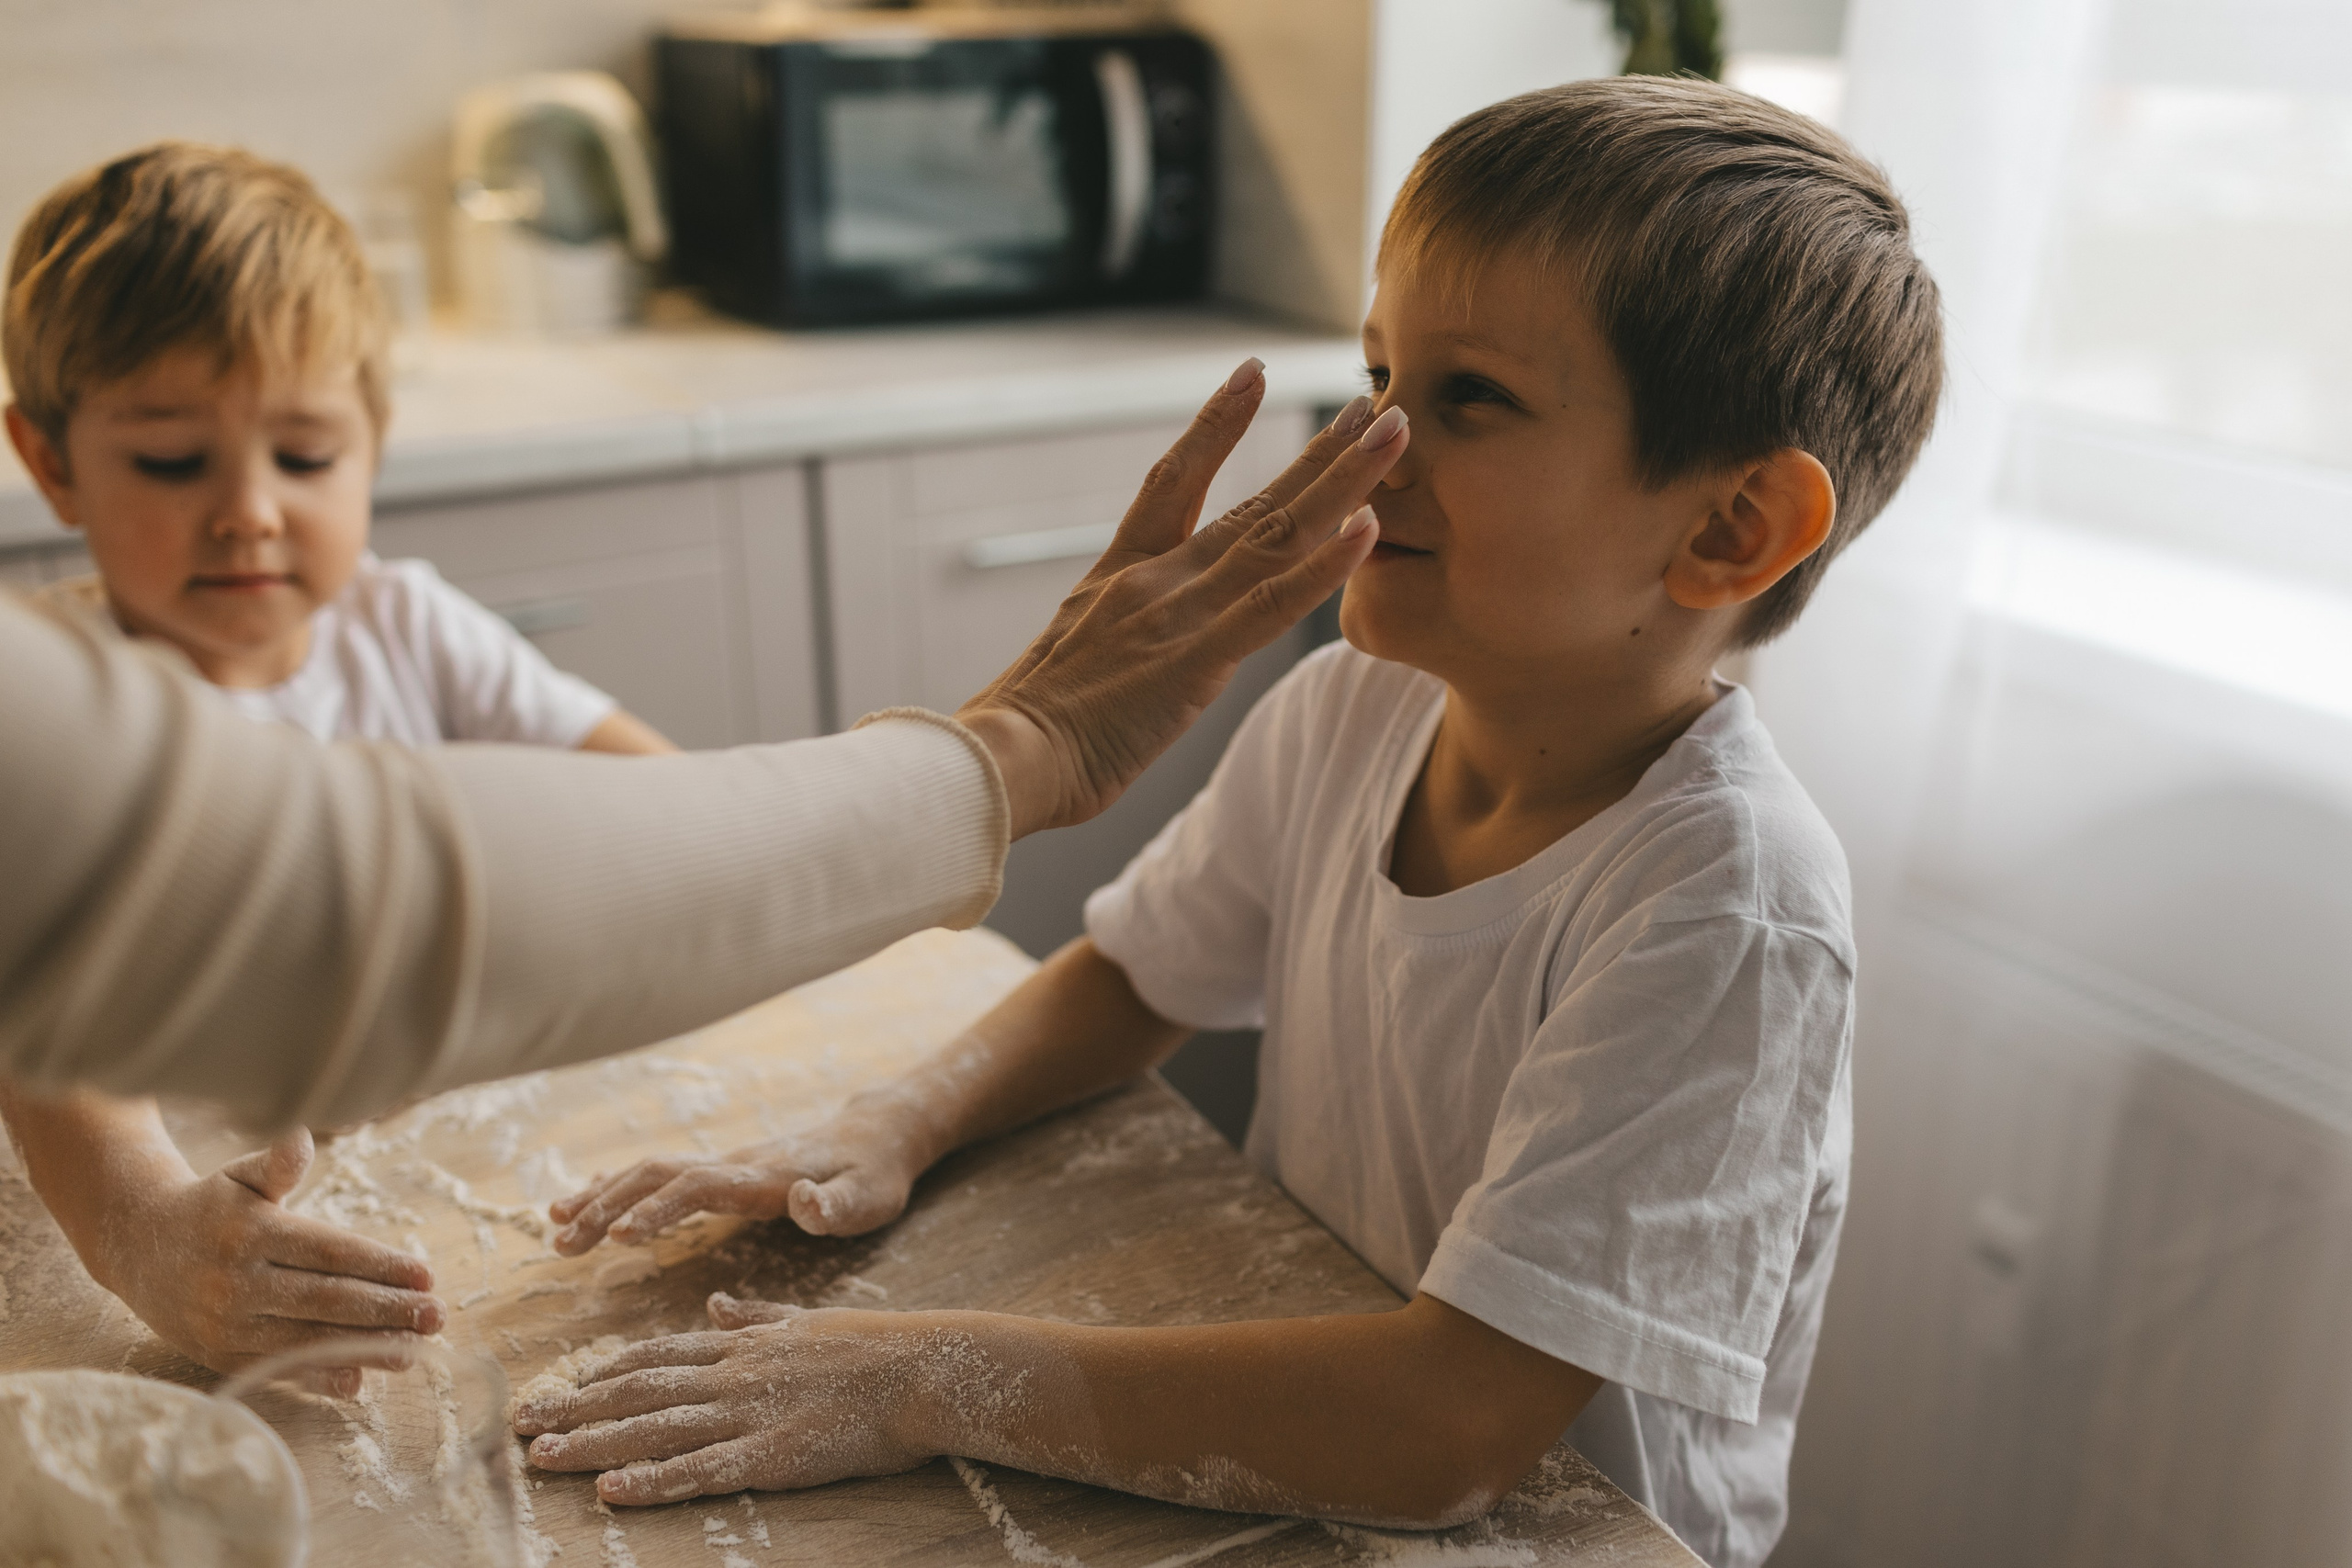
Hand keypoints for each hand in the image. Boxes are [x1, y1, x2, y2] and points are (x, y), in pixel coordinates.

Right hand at [99, 1128, 443, 1395]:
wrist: (137, 1248)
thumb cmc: (209, 1206)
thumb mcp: (239, 1176)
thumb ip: (278, 1163)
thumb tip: (304, 1138)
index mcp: (252, 1233)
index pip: (330, 1253)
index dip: (380, 1266)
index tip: (426, 1275)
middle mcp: (237, 1282)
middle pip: (326, 1300)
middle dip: (387, 1311)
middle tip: (436, 1317)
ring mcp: (227, 1324)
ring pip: (307, 1339)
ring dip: (365, 1348)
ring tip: (414, 1350)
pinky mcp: (220, 1355)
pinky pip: (277, 1368)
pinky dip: (318, 1378)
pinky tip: (359, 1381)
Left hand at [514, 1296, 947, 1505]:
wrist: (924, 1370)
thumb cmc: (877, 1348)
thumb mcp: (806, 1319)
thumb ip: (754, 1315)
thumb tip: (713, 1301)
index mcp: (742, 1344)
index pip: (657, 1353)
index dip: (604, 1371)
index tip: (563, 1385)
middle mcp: (732, 1374)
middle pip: (637, 1389)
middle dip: (574, 1408)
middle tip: (522, 1424)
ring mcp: (748, 1414)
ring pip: (653, 1428)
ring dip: (591, 1444)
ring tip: (540, 1458)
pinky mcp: (770, 1455)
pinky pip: (699, 1470)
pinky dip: (651, 1480)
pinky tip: (611, 1489)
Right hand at [548, 1094, 931, 1255]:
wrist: (877, 1137)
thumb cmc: (874, 1176)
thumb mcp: (869, 1198)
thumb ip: (836, 1206)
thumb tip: (800, 1201)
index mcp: (762, 1176)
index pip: (698, 1187)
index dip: (657, 1209)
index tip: (617, 1238)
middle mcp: (733, 1165)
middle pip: (657, 1176)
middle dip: (608, 1206)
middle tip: (563, 1243)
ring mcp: (723, 1166)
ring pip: (649, 1173)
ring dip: (602, 1199)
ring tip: (556, 1231)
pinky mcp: (722, 1173)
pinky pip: (658, 1177)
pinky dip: (617, 1189)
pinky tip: (584, 1205)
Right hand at [960, 366, 1406, 837]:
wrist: (1002, 759)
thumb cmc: (1023, 739)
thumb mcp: (1066, 664)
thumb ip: (1106, 641)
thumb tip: (1121, 652)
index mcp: (1117, 576)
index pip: (1173, 481)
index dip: (1215, 425)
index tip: (1252, 372)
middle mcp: (1155, 581)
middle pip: (1252, 500)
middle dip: (1319, 451)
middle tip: (1373, 403)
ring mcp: (1179, 614)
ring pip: (1278, 535)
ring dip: (1344, 481)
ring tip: (1393, 432)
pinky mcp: (1197, 660)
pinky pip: (1274, 605)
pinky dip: (1325, 565)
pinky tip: (1368, 526)